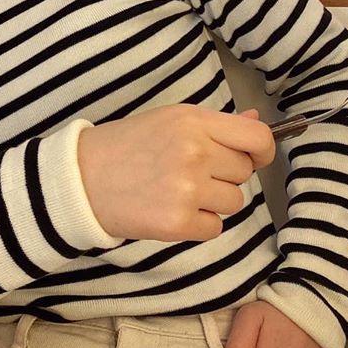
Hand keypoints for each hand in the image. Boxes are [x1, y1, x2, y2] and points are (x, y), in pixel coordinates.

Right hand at [77, 105, 273, 241]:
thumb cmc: (128, 145)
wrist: (84, 177)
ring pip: (234, 202)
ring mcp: (187, 189)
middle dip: (224, 175)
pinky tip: (172, 209)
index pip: (256, 136)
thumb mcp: (170, 120)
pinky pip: (215, 227)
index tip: (256, 157)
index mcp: (193, 121)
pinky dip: (199, 224)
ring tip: (179, 190)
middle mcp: (195, 152)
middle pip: (244, 172)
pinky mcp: (178, 222)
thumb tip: (255, 119)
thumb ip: (216, 124)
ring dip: (213, 201)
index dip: (264, 149)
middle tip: (191, 172)